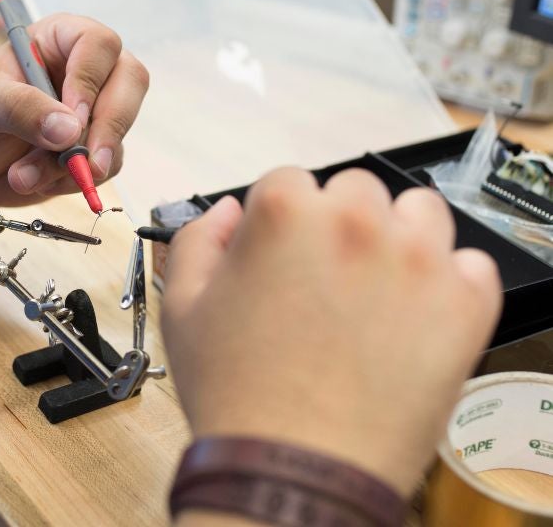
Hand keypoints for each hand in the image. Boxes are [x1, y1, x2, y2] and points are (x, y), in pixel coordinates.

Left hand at [0, 13, 148, 218]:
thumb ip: (22, 108)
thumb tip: (70, 130)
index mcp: (59, 39)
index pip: (98, 45)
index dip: (90, 80)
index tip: (73, 115)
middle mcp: (85, 70)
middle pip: (130, 83)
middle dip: (107, 127)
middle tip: (84, 162)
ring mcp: (93, 111)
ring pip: (118, 133)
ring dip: (73, 164)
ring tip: (22, 175)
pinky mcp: (93, 149)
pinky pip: (104, 166)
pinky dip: (70, 181)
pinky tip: (33, 179)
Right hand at [162, 167, 501, 496]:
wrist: (296, 470)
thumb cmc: (238, 395)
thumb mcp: (182, 307)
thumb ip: (198, 239)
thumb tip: (230, 210)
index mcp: (286, 214)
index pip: (287, 182)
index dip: (277, 224)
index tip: (279, 258)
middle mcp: (357, 223)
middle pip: (354, 191)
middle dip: (337, 226)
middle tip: (323, 284)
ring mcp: (419, 261)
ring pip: (418, 213)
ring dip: (397, 239)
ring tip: (371, 294)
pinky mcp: (465, 305)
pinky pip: (469, 266)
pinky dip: (446, 284)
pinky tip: (411, 319)